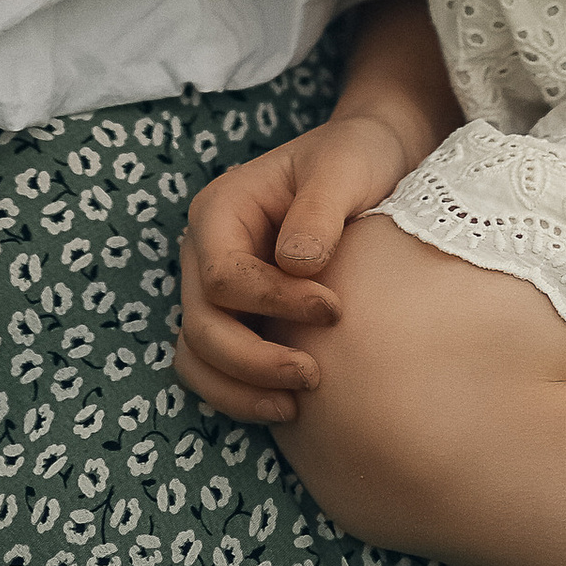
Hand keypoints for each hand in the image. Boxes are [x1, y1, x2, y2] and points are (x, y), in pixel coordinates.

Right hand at [175, 110, 419, 424]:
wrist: (368, 168)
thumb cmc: (354, 159)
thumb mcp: (344, 167)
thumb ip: (319, 210)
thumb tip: (295, 265)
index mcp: (220, 210)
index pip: (223, 276)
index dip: (273, 303)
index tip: (333, 310)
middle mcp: (204, 252)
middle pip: (202, 325)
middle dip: (253, 360)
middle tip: (315, 375)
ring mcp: (212, 290)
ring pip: (197, 356)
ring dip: (240, 389)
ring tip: (296, 404)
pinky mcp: (234, 319)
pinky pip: (214, 369)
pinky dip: (240, 395)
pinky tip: (289, 406)